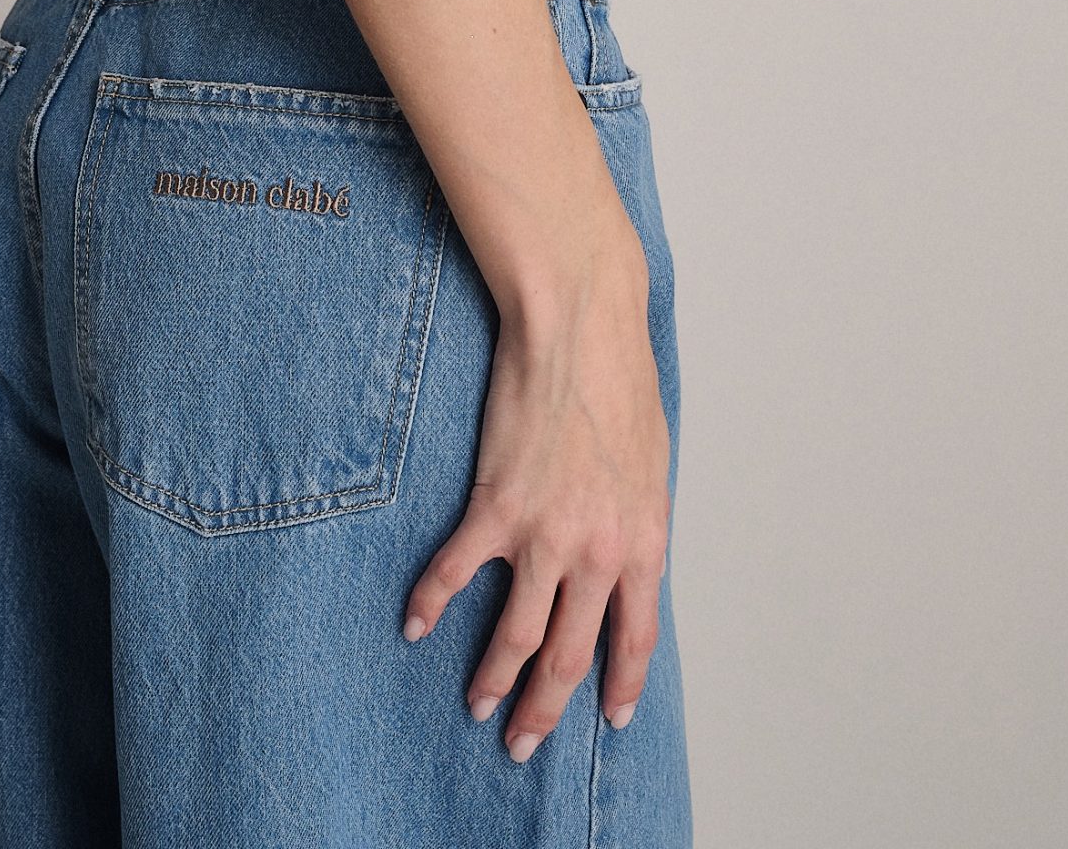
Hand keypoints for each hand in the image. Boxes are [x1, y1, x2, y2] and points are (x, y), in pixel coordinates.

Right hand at [400, 271, 668, 758]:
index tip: (609, 718)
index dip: (619, 685)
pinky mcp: (495, 506)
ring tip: (477, 703)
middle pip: (568, 657)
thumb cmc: (621, 379)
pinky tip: (416, 625)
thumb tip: (623, 556)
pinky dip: (431, 604)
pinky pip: (455, 573)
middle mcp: (598, 554)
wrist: (581, 325)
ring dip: (492, 679)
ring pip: (515, 636)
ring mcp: (544, 534)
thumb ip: (636, 519)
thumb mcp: (651, 463)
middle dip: (544, 710)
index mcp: (645, 543)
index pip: (635, 638)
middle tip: (522, 743)